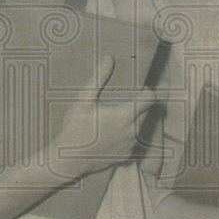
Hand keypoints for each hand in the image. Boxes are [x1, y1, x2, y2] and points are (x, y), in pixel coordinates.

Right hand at [46, 54, 155, 180]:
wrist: (67, 160)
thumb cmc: (74, 128)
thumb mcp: (83, 100)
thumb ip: (98, 78)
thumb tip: (109, 57)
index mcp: (125, 115)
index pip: (150, 98)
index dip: (147, 91)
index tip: (139, 89)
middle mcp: (133, 132)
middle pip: (146, 112)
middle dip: (140, 105)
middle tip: (125, 100)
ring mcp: (130, 146)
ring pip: (141, 128)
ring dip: (134, 121)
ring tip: (116, 117)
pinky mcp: (125, 157)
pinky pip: (133, 142)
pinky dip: (127, 136)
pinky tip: (111, 133)